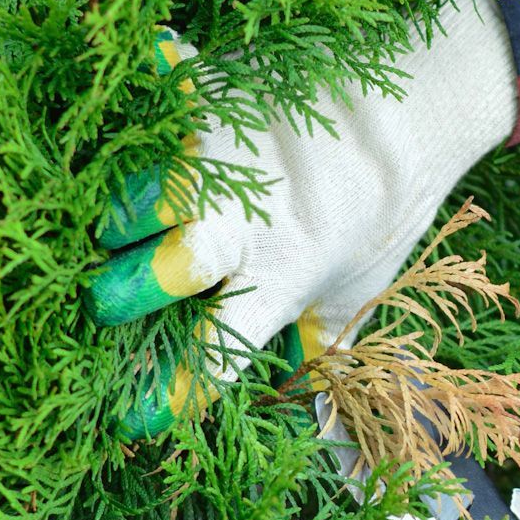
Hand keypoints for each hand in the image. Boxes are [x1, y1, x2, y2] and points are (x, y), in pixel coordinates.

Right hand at [86, 0, 517, 436]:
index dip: (168, 393)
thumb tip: (317, 428)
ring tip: (107, 229)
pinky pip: (152, 101)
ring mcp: (223, 153)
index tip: (130, 420)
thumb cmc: (386, 209)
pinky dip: (130, 110)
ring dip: (116, 218)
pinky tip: (108, 121)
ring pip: (138, 193)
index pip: (217, 352)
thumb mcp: (361, 291)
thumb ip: (323, 349)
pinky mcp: (208, 92)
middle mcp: (248, 220)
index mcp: (285, 277)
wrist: (414, 105)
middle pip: (162, 272)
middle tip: (105, 305)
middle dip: (119, 297)